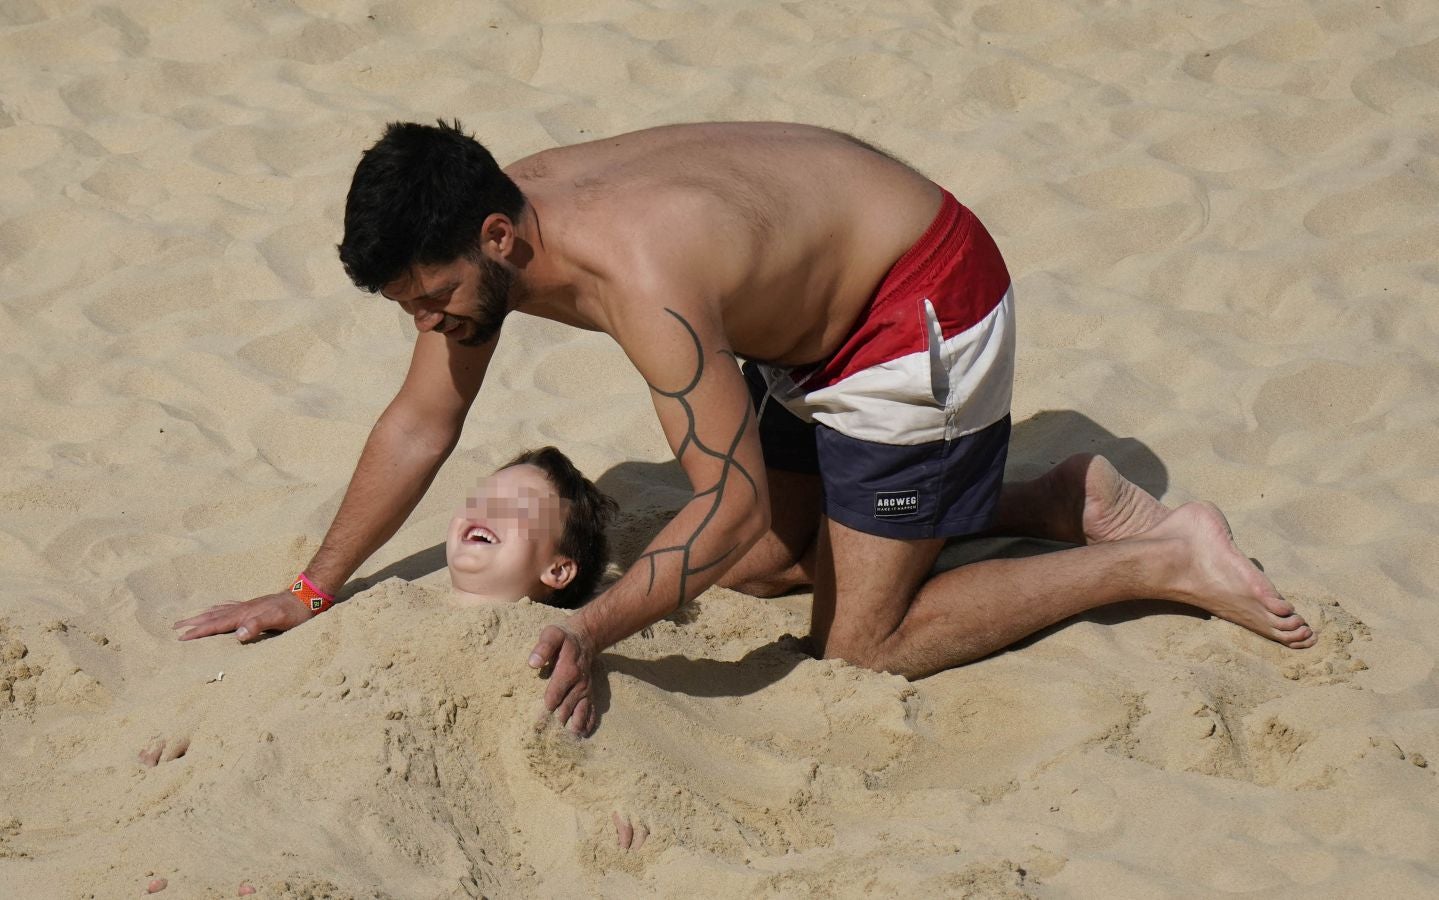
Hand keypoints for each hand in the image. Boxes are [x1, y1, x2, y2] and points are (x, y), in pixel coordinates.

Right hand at [172, 591, 314, 641]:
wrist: (307, 595)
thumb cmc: (294, 612)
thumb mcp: (278, 620)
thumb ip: (258, 625)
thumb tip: (237, 635)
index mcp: (244, 615)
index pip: (216, 624)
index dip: (199, 631)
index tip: (180, 638)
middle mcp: (242, 609)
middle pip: (212, 615)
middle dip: (193, 622)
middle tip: (173, 627)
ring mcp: (248, 606)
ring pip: (219, 611)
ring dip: (202, 616)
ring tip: (188, 619)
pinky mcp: (255, 606)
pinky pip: (230, 607)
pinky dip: (218, 609)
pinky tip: (216, 609)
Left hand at [528, 621, 597, 735]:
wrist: (586, 636)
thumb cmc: (564, 637)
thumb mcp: (552, 635)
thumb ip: (543, 648)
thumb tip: (533, 664)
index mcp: (568, 671)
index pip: (555, 694)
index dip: (547, 708)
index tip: (538, 723)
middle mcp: (579, 682)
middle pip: (567, 706)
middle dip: (559, 721)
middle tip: (549, 739)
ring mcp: (586, 688)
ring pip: (581, 710)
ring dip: (576, 724)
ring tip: (570, 738)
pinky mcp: (589, 691)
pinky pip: (591, 708)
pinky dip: (588, 721)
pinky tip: (584, 733)